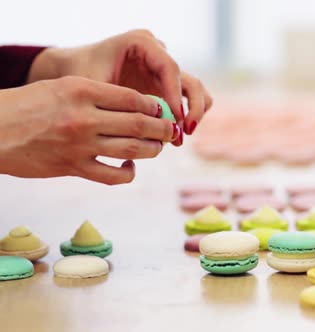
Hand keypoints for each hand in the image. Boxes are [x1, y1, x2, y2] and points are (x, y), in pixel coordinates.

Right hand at [0, 76, 180, 184]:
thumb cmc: (29, 105)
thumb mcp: (62, 87)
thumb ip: (97, 93)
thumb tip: (137, 106)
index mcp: (81, 90)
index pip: (132, 98)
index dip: (155, 106)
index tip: (162, 110)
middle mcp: (84, 117)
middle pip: (139, 124)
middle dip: (163, 128)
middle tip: (171, 130)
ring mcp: (79, 145)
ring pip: (132, 149)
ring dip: (152, 149)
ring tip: (157, 147)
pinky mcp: (73, 168)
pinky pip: (113, 176)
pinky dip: (128, 172)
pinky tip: (131, 166)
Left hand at [27, 29, 211, 144]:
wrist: (72, 70)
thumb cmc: (79, 74)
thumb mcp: (93, 86)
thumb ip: (119, 103)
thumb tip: (146, 127)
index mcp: (142, 42)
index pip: (170, 68)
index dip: (176, 95)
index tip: (175, 120)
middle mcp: (159, 53)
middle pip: (190, 80)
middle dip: (192, 108)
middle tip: (185, 132)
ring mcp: (165, 70)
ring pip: (195, 91)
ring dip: (193, 114)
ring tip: (179, 138)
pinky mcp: (167, 86)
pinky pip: (188, 101)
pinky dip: (185, 117)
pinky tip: (172, 136)